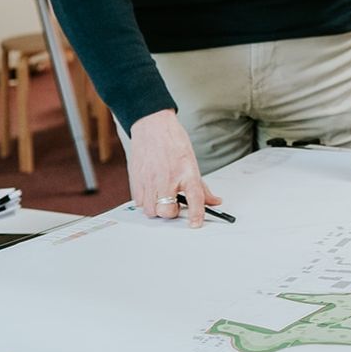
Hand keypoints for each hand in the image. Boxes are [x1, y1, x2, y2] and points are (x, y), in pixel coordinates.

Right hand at [127, 109, 221, 227]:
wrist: (152, 126)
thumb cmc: (173, 142)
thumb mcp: (192, 162)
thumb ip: (201, 186)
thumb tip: (214, 202)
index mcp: (186, 172)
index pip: (195, 198)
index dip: (196, 214)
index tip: (196, 224)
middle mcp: (168, 178)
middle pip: (167, 211)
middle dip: (171, 213)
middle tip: (175, 205)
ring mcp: (150, 180)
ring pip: (151, 211)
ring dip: (157, 209)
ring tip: (162, 197)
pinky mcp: (136, 181)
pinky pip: (139, 203)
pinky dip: (146, 202)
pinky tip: (152, 192)